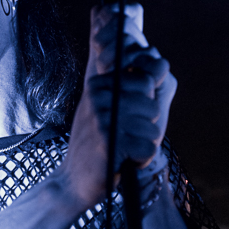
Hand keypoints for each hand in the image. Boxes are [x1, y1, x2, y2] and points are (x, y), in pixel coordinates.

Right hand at [86, 3, 176, 172]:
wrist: (74, 180)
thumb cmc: (99, 140)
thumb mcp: (108, 99)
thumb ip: (130, 73)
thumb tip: (154, 47)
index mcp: (100, 79)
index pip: (150, 76)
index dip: (147, 100)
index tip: (125, 114)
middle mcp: (98, 92)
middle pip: (153, 102)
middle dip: (146, 124)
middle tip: (122, 135)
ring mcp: (102, 117)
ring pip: (153, 127)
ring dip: (143, 144)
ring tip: (121, 147)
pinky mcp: (108, 142)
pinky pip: (148, 149)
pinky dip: (140, 160)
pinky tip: (122, 161)